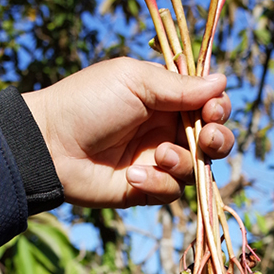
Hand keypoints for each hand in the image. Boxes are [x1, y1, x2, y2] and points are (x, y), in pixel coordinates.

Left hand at [22, 57, 234, 208]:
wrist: (51, 145)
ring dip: (184, 161)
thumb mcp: (134, 81)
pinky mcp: (146, 190)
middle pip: (214, 140)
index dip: (218, 109)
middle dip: (218, 140)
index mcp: (166, 99)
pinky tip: (133, 176)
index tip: (213, 110)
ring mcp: (157, 162)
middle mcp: (166, 130)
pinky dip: (159, 183)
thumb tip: (222, 81)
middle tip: (207, 138)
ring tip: (159, 155)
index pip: (209, 104)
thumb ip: (179, 86)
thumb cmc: (88, 103)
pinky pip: (172, 192)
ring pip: (198, 169)